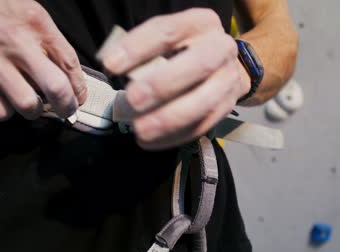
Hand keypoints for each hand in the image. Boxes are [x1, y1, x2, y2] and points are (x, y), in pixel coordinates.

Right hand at [0, 0, 85, 120]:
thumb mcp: (26, 12)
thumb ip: (47, 39)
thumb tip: (66, 74)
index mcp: (34, 23)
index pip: (70, 62)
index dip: (79, 87)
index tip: (78, 97)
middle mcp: (16, 42)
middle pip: (56, 87)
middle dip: (66, 106)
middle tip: (66, 111)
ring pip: (28, 105)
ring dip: (33, 109)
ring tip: (30, 102)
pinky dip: (6, 111)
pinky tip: (5, 99)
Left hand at [100, 8, 249, 149]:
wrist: (224, 65)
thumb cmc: (185, 50)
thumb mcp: (168, 39)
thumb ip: (144, 48)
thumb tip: (112, 64)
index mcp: (201, 23)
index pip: (168, 30)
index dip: (138, 47)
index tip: (111, 65)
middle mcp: (222, 48)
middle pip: (199, 64)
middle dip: (163, 84)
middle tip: (132, 100)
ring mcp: (228, 80)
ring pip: (204, 102)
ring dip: (169, 119)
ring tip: (140, 129)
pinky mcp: (227, 108)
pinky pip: (202, 126)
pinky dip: (174, 136)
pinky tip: (150, 141)